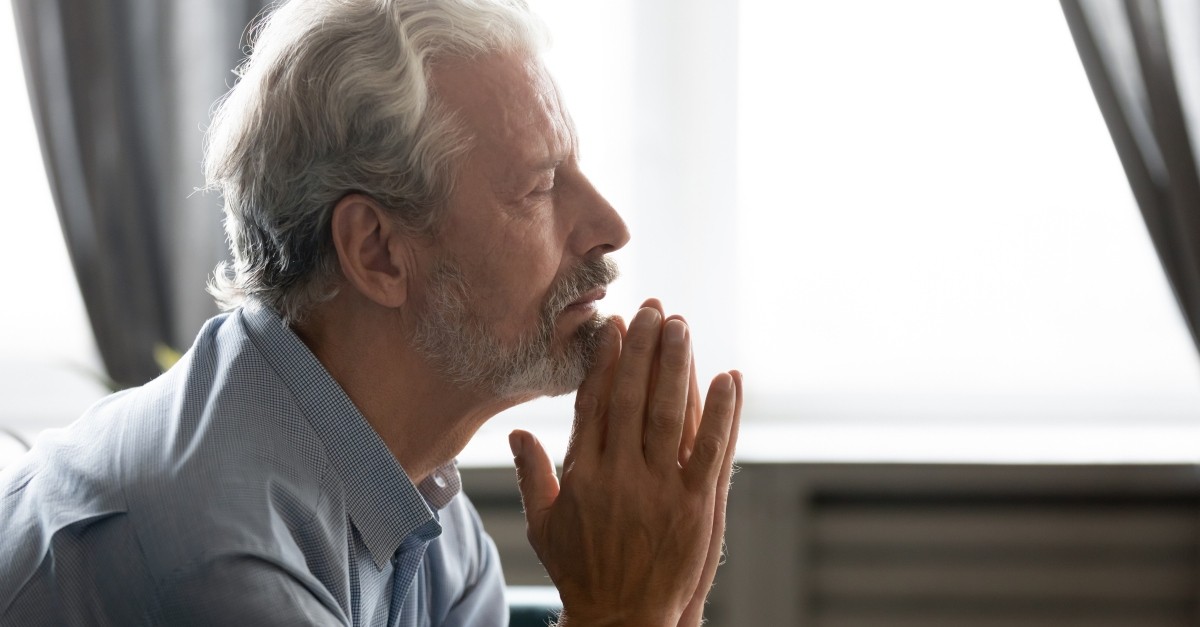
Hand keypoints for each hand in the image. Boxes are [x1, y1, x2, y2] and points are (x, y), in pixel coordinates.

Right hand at [509, 301, 742, 626]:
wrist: (621, 620)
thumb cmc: (581, 572)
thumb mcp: (544, 526)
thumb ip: (533, 475)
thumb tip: (517, 433)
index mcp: (584, 473)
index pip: (594, 402)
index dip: (605, 360)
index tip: (613, 326)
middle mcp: (620, 474)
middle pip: (633, 397)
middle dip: (643, 348)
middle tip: (653, 309)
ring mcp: (660, 489)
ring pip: (671, 414)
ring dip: (677, 366)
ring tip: (682, 326)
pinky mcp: (696, 506)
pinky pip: (711, 451)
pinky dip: (722, 413)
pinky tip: (727, 378)